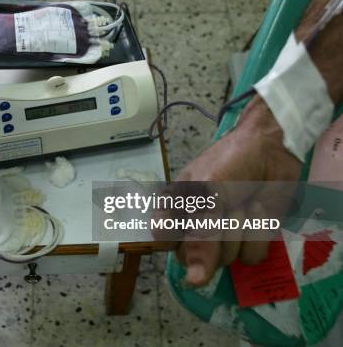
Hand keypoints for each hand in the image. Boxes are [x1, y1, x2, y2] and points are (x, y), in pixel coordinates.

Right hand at [160, 96, 301, 285]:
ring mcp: (221, 239)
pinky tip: (259, 210)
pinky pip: (250, 257)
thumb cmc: (230, 162)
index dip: (178, 237)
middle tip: (225, 206)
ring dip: (241, 228)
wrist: (272, 150)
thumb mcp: (208, 194)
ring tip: (244, 202)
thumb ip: (199, 236)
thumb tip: (193, 282)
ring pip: (226, 259)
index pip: (161, 241)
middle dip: (216, 232)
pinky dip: (259, 233)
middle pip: (194, 258)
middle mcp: (192, 229)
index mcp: (172, 210)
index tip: (196, 222)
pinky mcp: (249, 242)